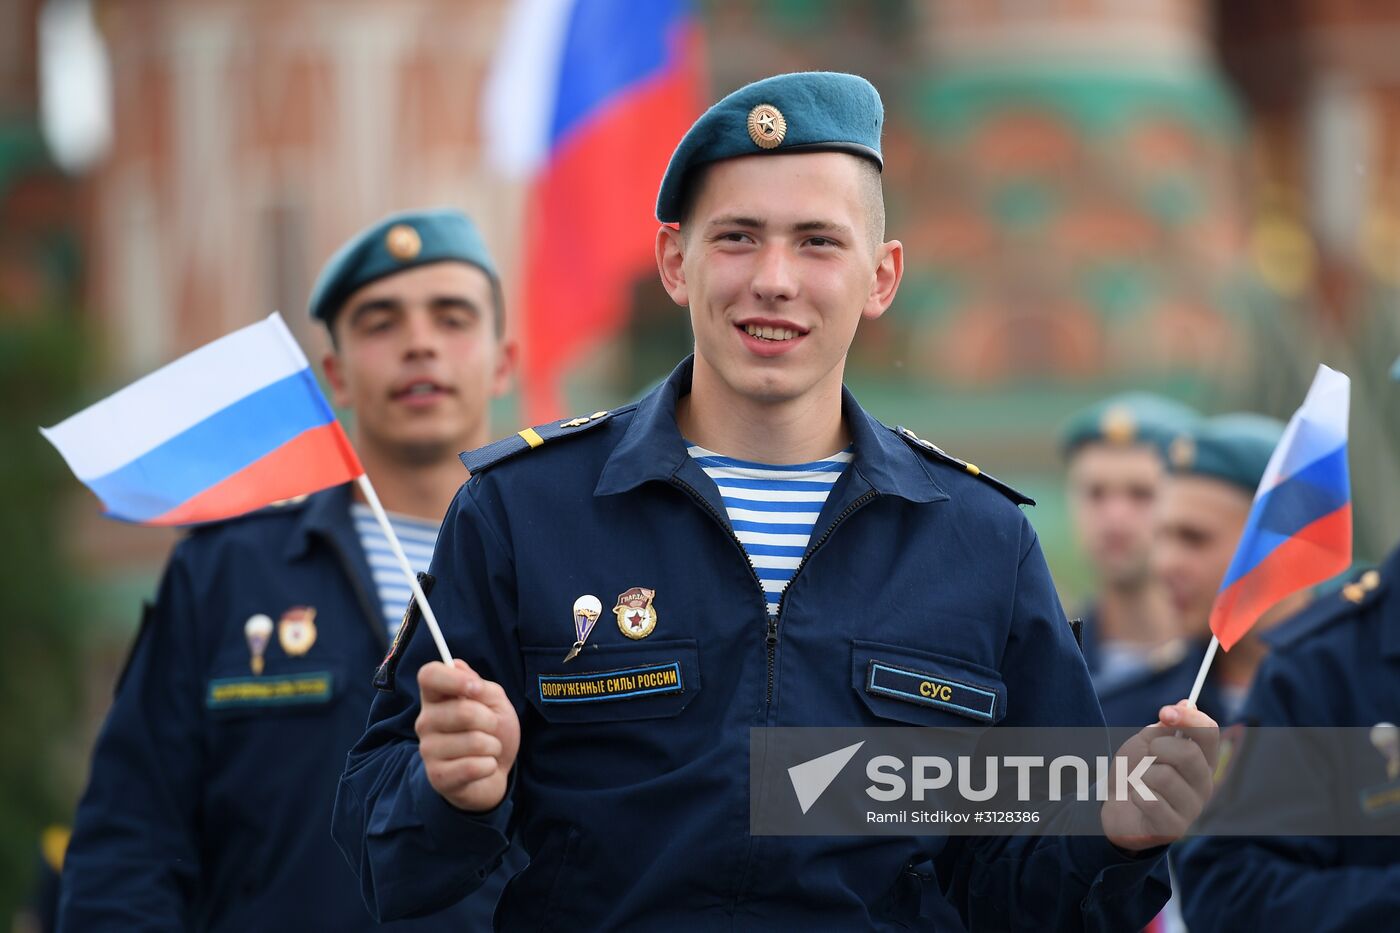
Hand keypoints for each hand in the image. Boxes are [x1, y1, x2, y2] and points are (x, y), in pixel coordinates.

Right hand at [415, 659, 519, 812]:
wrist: (493, 773)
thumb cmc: (492, 732)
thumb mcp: (495, 703)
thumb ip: (481, 686)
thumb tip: (457, 665)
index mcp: (436, 697)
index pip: (429, 675)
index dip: (454, 678)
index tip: (476, 689)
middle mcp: (425, 721)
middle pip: (463, 711)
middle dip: (491, 721)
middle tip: (491, 729)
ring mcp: (428, 750)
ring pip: (474, 741)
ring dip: (493, 746)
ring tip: (487, 750)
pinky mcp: (437, 776)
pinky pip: (474, 767)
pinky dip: (489, 766)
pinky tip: (484, 767)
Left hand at [1101, 700, 1218, 850]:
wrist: (1112, 805)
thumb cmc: (1133, 771)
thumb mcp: (1145, 743)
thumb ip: (1165, 727)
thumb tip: (1188, 704)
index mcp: (1201, 759)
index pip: (1209, 733)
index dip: (1189, 718)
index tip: (1164, 712)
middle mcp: (1203, 784)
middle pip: (1188, 754)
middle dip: (1157, 749)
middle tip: (1146, 758)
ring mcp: (1191, 808)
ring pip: (1163, 776)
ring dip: (1141, 775)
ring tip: (1139, 784)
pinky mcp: (1174, 828)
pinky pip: (1149, 799)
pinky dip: (1135, 794)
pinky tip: (1137, 800)